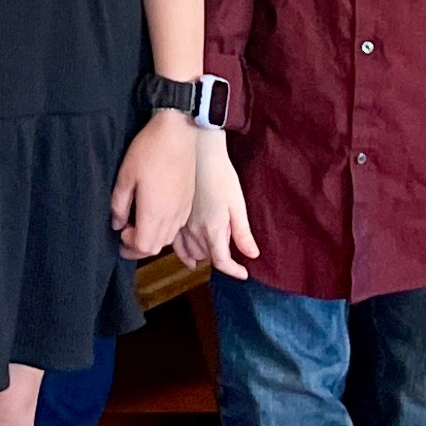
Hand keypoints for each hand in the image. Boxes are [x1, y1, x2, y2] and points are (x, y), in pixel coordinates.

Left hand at [111, 107, 198, 259]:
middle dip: (138, 246)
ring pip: (167, 238)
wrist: (178, 132)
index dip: (129, 245)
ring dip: (152, 237)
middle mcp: (172, 216)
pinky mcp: (188, 201)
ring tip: (139, 223)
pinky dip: (164, 228)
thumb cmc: (148, 151)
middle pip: (156, 246)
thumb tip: (117, 224)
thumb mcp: (125, 176)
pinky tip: (155, 213)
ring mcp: (182, 209)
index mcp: (154, 212)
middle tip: (125, 233)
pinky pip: (177, 225)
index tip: (120, 231)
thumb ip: (119, 204)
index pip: (144, 246)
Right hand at [177, 131, 257, 279]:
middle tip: (229, 250)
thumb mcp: (237, 203)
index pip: (222, 261)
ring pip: (191, 252)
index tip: (243, 274)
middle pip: (206, 257)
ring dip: (202, 255)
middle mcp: (195, 230)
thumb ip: (242, 232)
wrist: (197, 152)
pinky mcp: (173, 215)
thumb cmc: (221, 174)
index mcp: (214, 228)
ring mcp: (181, 224)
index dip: (234, 271)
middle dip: (218, 258)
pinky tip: (188, 255)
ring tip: (211, 253)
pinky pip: (175, 243)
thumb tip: (252, 254)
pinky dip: (182, 251)